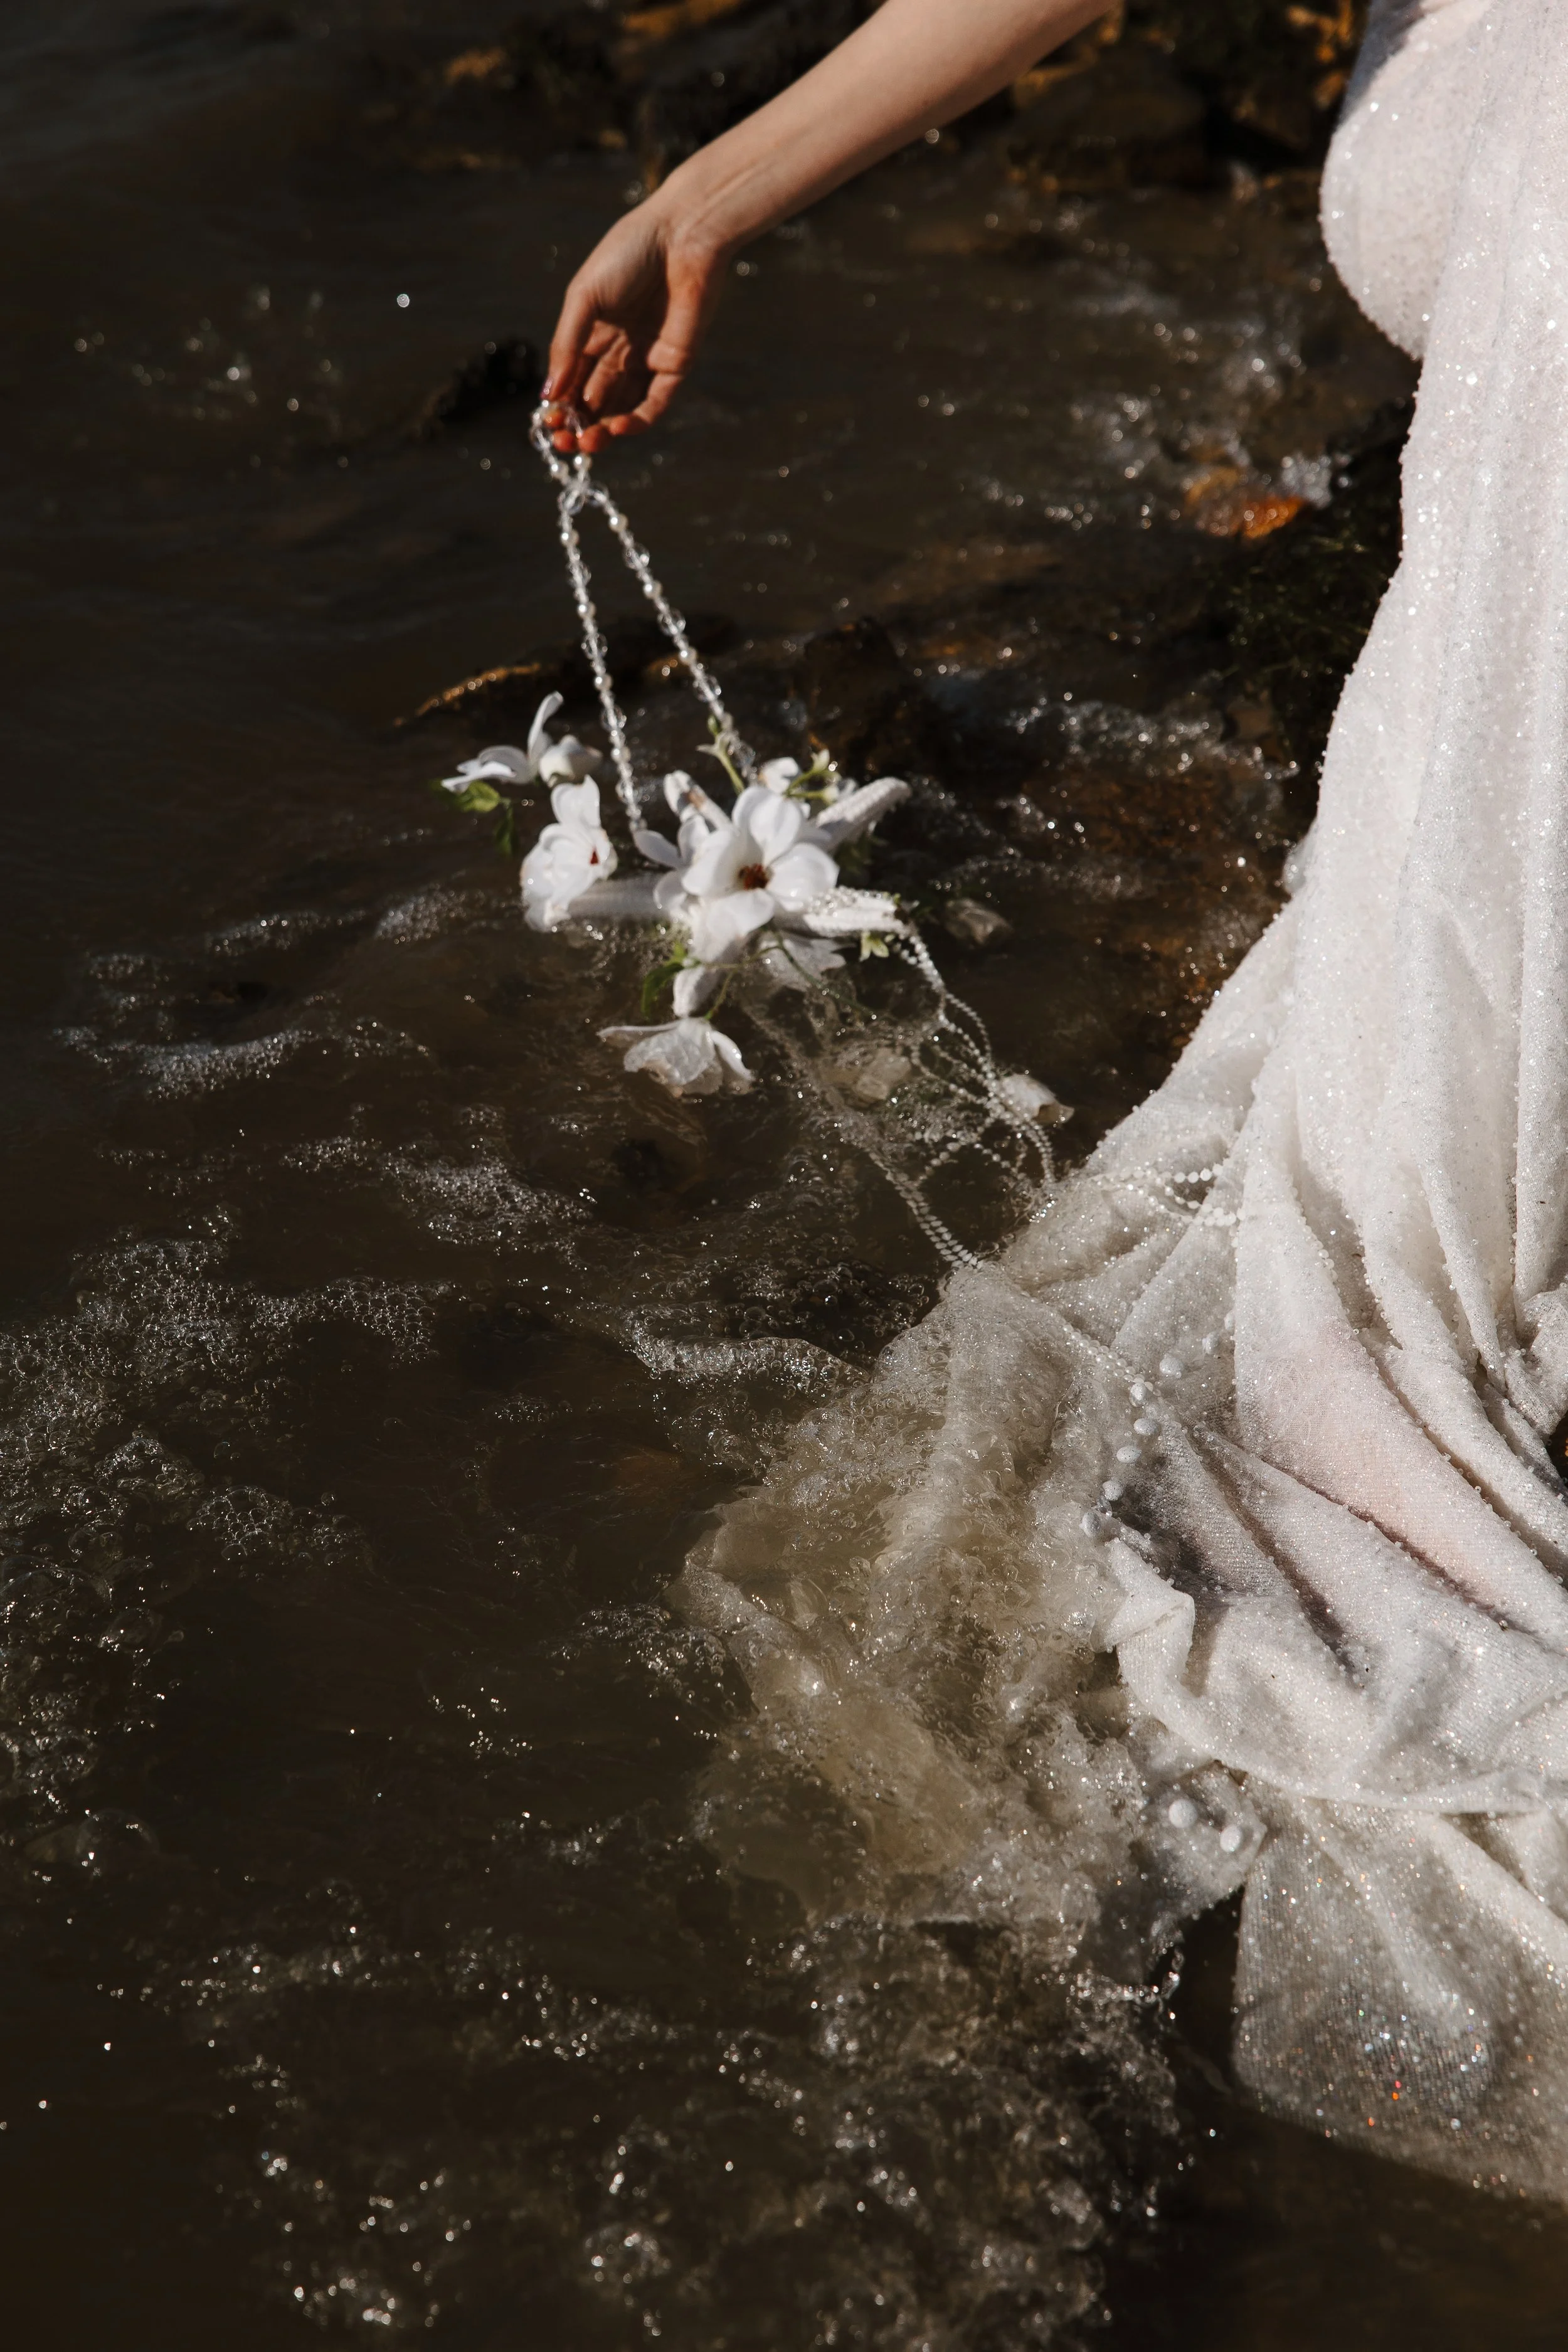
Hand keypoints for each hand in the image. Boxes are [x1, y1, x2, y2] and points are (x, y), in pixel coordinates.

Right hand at [545, 200, 728, 453]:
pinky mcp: (675, 364)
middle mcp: (619, 350)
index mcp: (592, 332)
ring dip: (604, 430)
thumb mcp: (584, 297)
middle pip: (594, 400)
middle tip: (565, 444)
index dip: (560, 406)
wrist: (682, 235)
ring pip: (622, 408)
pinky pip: (654, 403)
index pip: (572, 380)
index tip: (547, 425)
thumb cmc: (628, 253)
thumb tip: (549, 395)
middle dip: (578, 424)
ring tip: (587, 442)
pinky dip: (636, 421)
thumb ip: (566, 345)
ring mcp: (647, 359)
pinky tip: (617, 427)